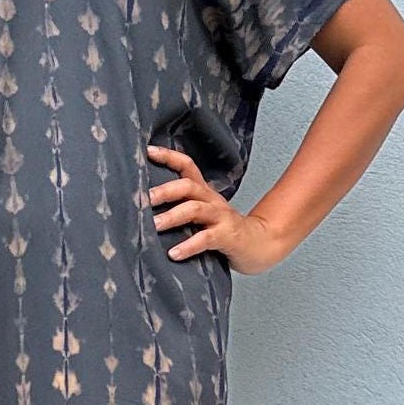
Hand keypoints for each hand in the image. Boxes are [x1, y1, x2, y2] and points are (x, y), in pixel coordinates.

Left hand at [146, 144, 287, 274]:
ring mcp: (220, 217)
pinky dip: (188, 246)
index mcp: (204, 192)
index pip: (187, 166)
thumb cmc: (224, 230)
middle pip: (187, 186)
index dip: (168, 156)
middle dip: (164, 191)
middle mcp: (211, 200)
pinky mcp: (227, 236)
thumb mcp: (202, 214)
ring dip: (172, 217)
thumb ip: (180, 208)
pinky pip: (206, 239)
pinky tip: (174, 253)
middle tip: (143, 200)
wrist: (260, 244)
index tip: (147, 151)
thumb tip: (144, 208)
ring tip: (154, 226)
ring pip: (194, 209)